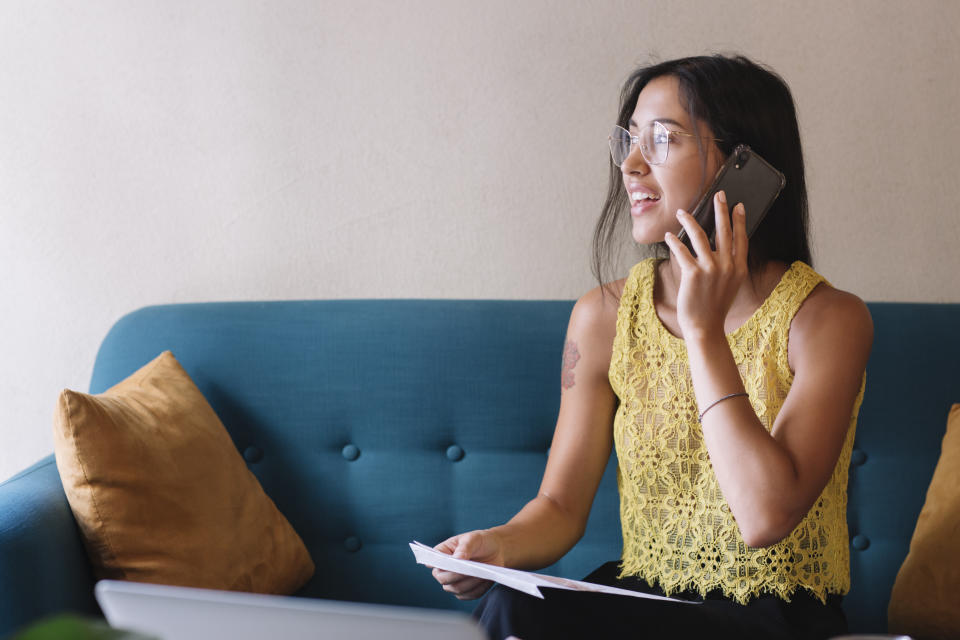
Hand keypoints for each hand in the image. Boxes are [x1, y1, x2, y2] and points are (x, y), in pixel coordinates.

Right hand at [431, 529, 504, 599]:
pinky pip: (469, 595)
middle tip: (472, 570)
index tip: (449, 564)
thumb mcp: (473, 539)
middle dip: (458, 575)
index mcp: (442, 553)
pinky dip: (478, 589)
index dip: (437, 565)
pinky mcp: (466, 591)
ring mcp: (454, 582)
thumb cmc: (481, 541)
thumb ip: (464, 548)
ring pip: (456, 589)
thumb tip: (457, 559)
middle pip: (443, 579)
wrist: (496, 550)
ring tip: (482, 574)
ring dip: (470, 583)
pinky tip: (486, 580)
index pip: (433, 561)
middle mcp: (444, 570)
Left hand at [663, 190, 748, 339]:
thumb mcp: (730, 285)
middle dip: (720, 210)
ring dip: (689, 220)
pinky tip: (669, 236)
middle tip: (718, 195)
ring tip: (681, 212)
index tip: (738, 205)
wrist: (705, 327)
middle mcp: (728, 266)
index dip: (740, 220)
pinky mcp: (693, 273)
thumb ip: (729, 266)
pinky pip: (682, 251)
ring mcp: (711, 269)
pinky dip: (674, 241)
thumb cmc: (715, 306)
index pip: (741, 238)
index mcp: (739, 268)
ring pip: (700, 236)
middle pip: (724, 231)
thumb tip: (720, 247)